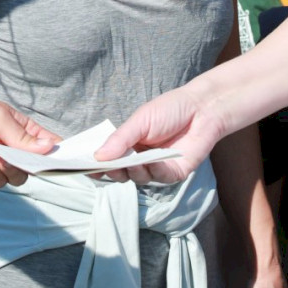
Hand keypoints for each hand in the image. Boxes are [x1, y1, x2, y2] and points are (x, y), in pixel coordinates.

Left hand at [0, 94, 56, 188]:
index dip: (59, 152)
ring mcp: (0, 164)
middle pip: (36, 165)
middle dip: (37, 165)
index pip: (47, 144)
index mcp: (23, 132)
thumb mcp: (0, 118)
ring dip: (14, 170)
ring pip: (19, 176)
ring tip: (3, 159)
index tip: (70, 159)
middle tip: (34, 162)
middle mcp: (14, 150)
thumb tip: (49, 148)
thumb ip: (22, 136)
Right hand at [94, 85, 225, 183]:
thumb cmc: (171, 109)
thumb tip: (98, 157)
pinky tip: (153, 162)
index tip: (85, 167)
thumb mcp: (140, 120)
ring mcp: (157, 166)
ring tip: (134, 162)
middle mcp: (141, 157)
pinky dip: (154, 172)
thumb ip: (120, 139)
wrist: (202, 109)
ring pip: (138, 178)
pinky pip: (159, 179)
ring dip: (134, 172)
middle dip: (114, 172)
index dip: (98, 164)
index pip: (109, 158)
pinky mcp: (173, 173)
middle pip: (121, 172)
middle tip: (109, 167)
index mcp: (130, 142)